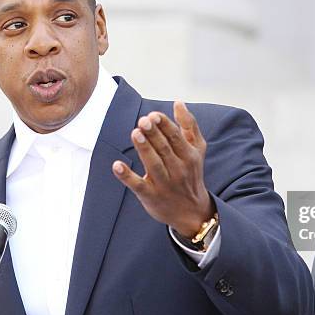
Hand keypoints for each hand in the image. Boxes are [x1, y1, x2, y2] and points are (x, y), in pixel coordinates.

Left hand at [112, 101, 214, 237]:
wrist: (192, 212)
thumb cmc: (191, 174)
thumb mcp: (197, 150)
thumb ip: (189, 126)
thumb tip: (178, 103)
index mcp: (189, 156)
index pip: (176, 137)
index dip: (164, 125)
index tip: (154, 115)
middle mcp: (178, 169)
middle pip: (164, 148)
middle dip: (154, 133)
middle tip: (143, 120)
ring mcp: (164, 183)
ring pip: (153, 164)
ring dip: (144, 150)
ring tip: (136, 133)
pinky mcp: (150, 196)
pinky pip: (138, 186)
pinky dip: (127, 177)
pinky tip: (117, 166)